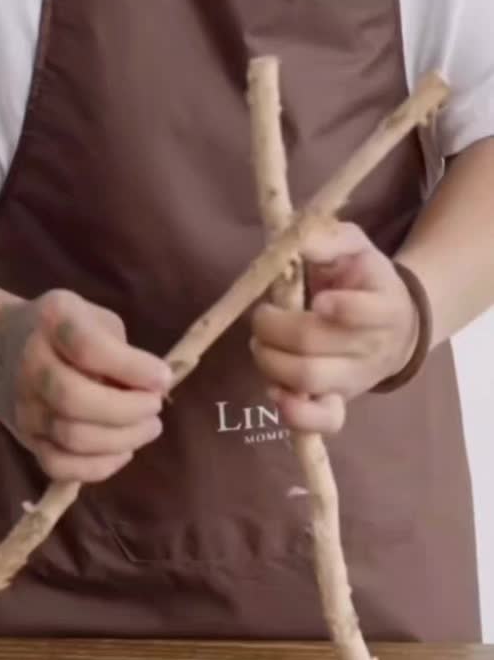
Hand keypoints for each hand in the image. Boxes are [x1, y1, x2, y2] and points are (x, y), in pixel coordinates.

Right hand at [0, 289, 171, 481]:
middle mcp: (31, 364)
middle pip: (75, 399)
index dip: (133, 368)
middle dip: (128, 410)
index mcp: (52, 321)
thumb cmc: (60, 331)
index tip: (163, 378)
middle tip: (154, 408)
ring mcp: (24, 406)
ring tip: (147, 428)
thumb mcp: (91, 317)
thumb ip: (119, 347)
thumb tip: (152, 389)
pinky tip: (122, 452)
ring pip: (72, 438)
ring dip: (122, 440)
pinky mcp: (25, 439)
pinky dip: (98, 467)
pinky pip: (60, 467)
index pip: (90, 348)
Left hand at [250, 221, 418, 433]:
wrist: (396, 327)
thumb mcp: (357, 248)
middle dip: (276, 329)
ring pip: (309, 379)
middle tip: (262, 315)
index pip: (367, 313)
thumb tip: (299, 241)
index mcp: (384, 305)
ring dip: (271, 361)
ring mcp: (355, 379)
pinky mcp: (341, 401)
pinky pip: (322, 422)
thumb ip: (330, 237)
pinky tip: (275, 391)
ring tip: (262, 343)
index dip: (342, 309)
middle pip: (317, 347)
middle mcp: (372, 347)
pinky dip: (294, 414)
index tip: (317, 300)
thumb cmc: (365, 281)